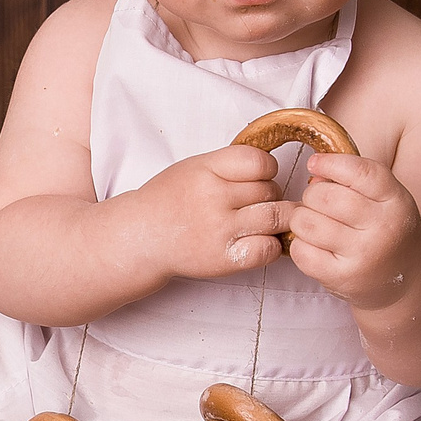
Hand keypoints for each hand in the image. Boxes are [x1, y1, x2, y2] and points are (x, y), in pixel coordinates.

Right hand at [119, 146, 296, 281]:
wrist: (141, 237)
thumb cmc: (170, 201)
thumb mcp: (193, 167)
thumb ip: (230, 165)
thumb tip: (272, 167)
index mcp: (206, 169)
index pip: (260, 161)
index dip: (267, 170)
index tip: (259, 178)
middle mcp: (212, 197)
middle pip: (270, 190)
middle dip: (271, 196)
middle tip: (257, 203)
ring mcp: (219, 230)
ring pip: (276, 218)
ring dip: (278, 220)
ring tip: (264, 221)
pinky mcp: (224, 259)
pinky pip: (268, 249)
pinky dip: (271, 245)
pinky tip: (257, 241)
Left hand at [286, 153, 420, 310]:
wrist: (408, 283)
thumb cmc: (390, 234)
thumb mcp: (387, 200)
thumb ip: (357, 181)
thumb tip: (315, 173)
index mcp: (397, 202)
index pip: (359, 172)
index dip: (330, 163)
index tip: (315, 163)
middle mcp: (383, 228)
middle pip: (325, 196)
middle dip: (312, 195)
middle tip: (317, 203)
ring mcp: (363, 256)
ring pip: (307, 222)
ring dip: (301, 220)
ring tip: (314, 224)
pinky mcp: (342, 278)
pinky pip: (301, 251)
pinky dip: (300, 245)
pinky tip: (314, 246)